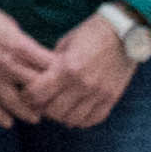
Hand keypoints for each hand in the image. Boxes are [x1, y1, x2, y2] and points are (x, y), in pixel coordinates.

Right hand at [0, 0, 63, 126]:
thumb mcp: (12, 26)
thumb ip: (25, 45)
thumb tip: (37, 59)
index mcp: (20, 47)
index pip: (49, 68)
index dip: (60, 76)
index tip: (64, 81)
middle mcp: (8, 65)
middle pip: (36, 89)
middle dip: (47, 98)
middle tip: (53, 105)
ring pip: (15, 103)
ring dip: (28, 113)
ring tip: (35, 118)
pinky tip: (8, 122)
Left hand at [29, 12, 143, 128]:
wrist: (123, 31)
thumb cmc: (90, 33)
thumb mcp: (65, 44)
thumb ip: (52, 64)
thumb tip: (38, 79)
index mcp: (67, 68)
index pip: (38, 94)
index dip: (28, 96)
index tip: (27, 94)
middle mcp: (83, 84)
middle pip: (54, 111)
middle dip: (43, 108)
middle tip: (41, 104)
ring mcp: (99, 93)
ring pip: (73, 119)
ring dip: (62, 116)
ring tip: (59, 109)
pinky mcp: (112, 97)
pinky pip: (94, 118)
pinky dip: (83, 120)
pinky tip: (77, 113)